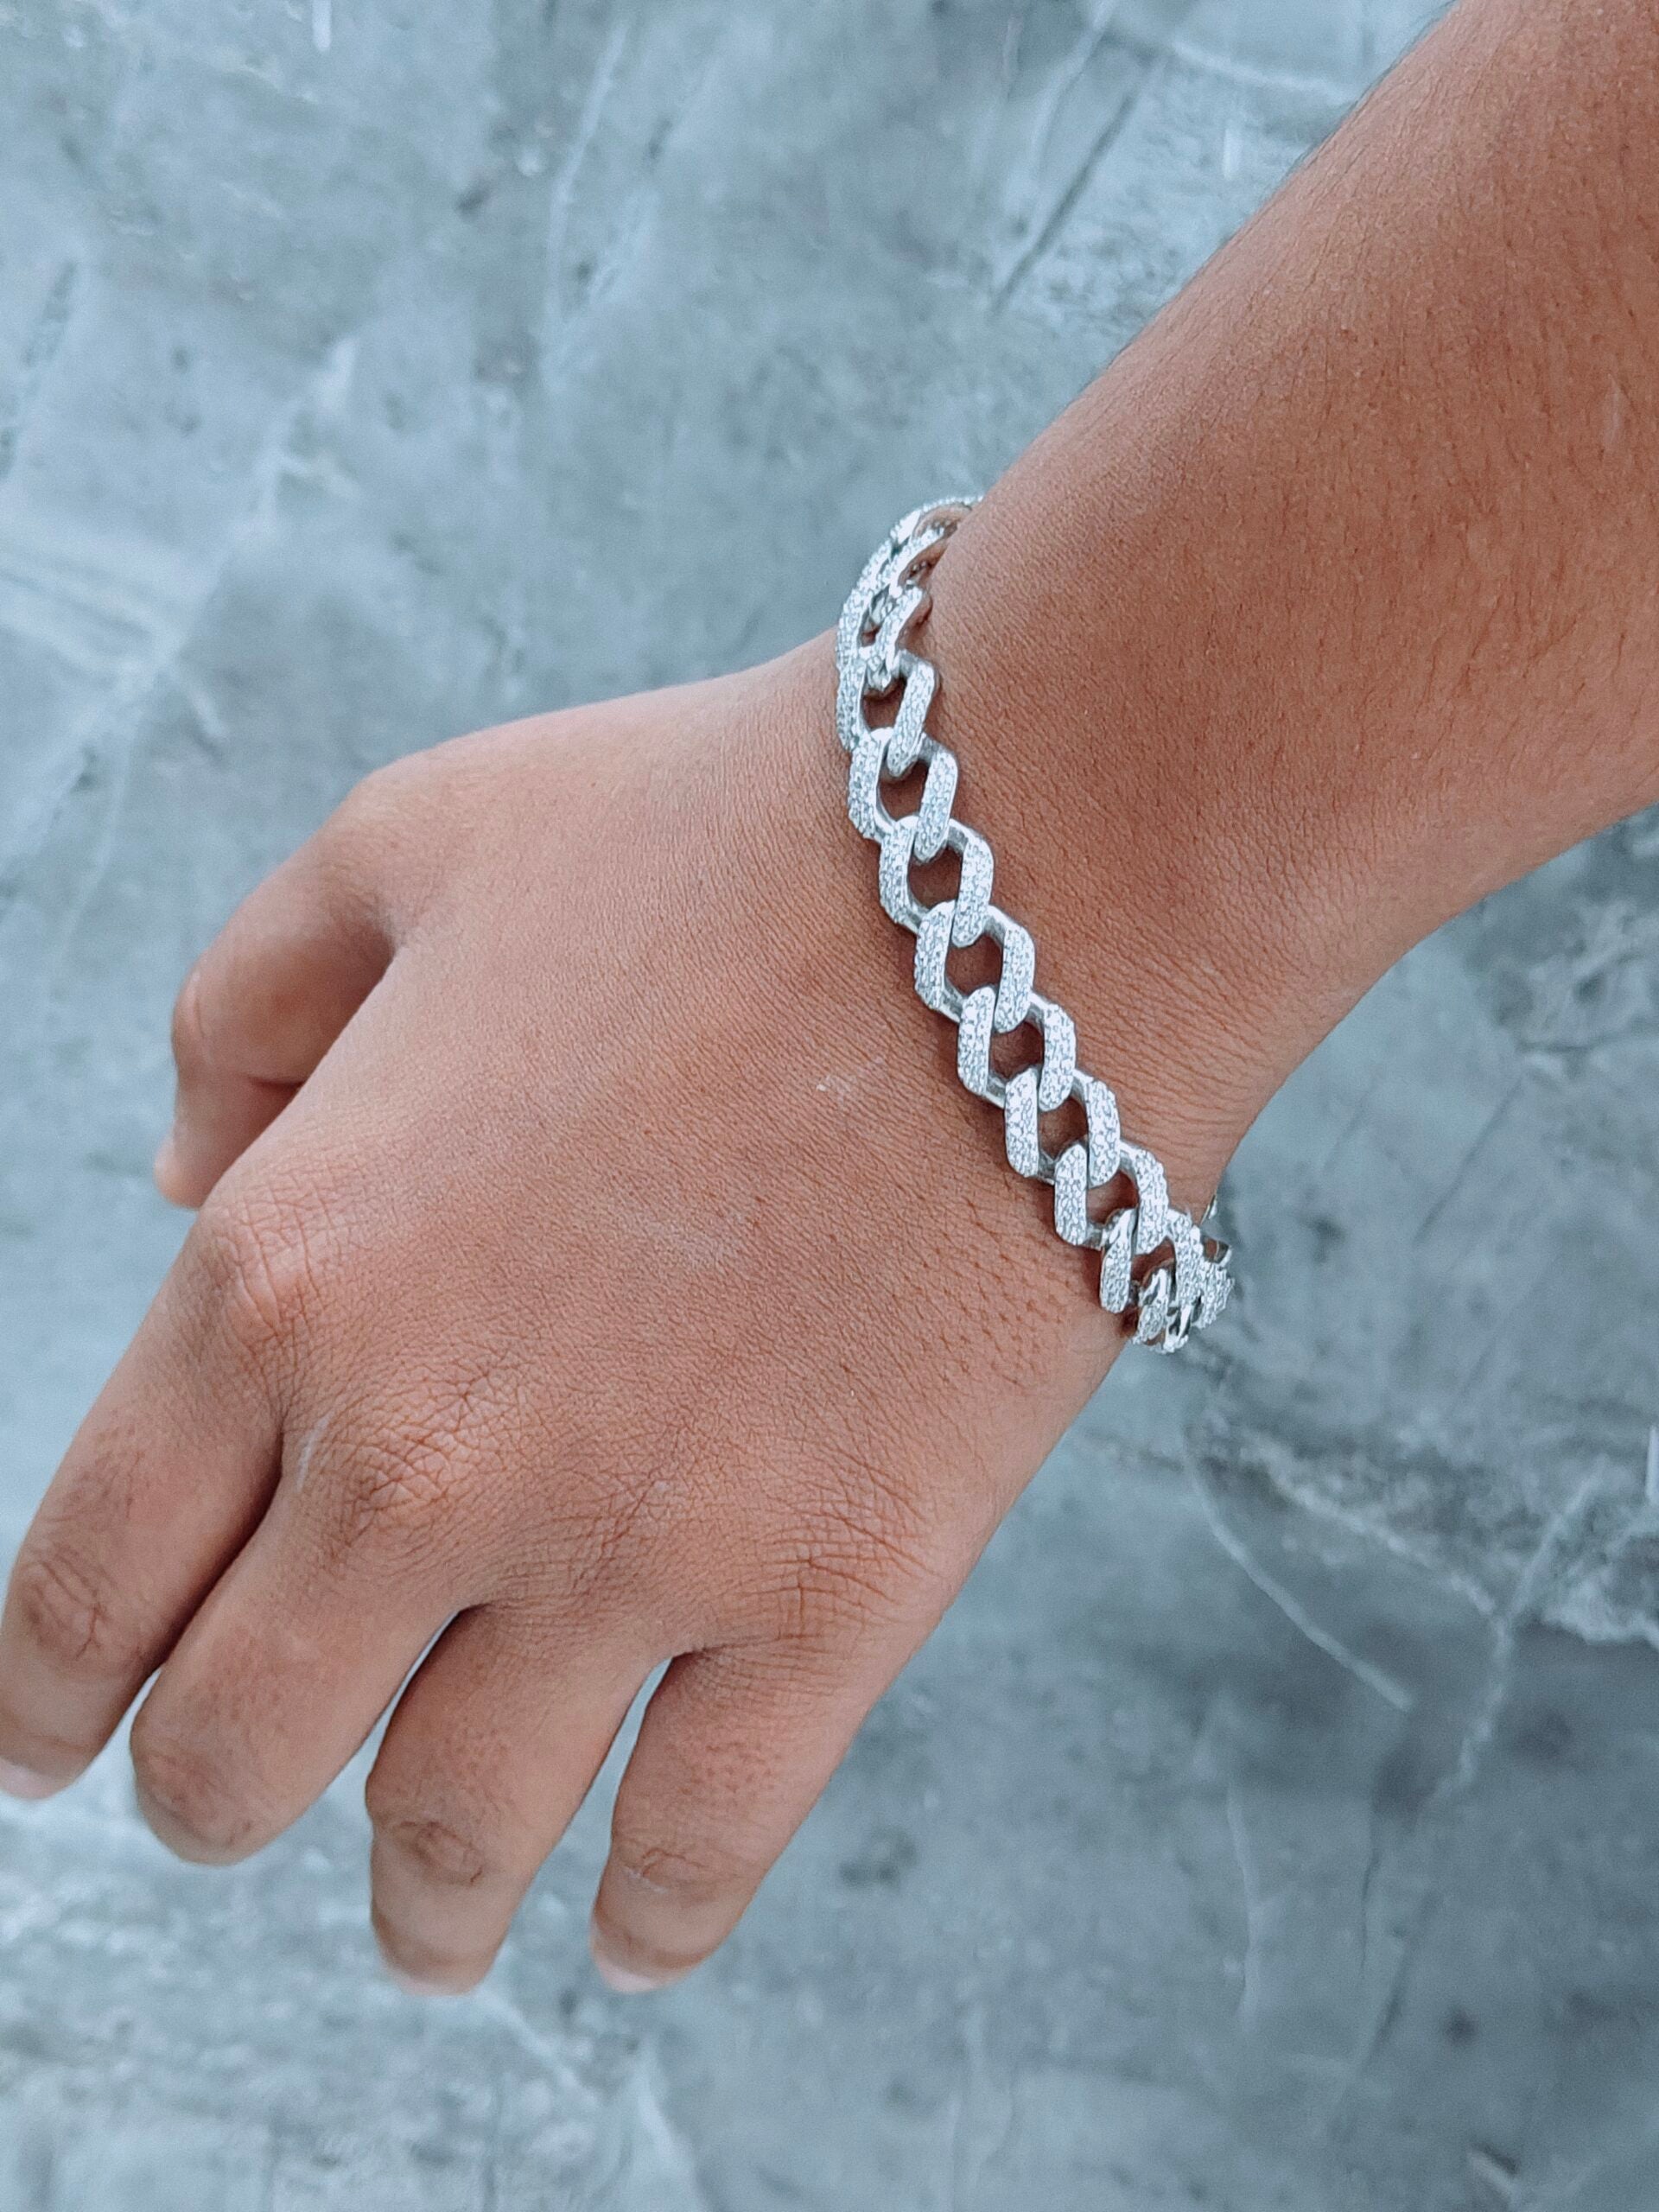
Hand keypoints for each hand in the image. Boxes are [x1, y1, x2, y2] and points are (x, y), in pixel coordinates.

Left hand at [0, 635, 1233, 1993]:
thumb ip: (238, 1017)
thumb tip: (178, 1180)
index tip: (49, 1753)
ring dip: (418, 1910)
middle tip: (246, 1806)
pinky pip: (699, 1843)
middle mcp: (420, 1455)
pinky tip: (626, 1928)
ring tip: (429, 1929)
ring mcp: (635, 1548)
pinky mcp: (835, 1595)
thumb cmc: (709, 835)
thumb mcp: (402, 847)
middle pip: (237, 1761)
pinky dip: (645, 1920)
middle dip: (213, 1804)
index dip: (40, 1704)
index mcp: (282, 1274)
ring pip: (451, 1842)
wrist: (1026, 870)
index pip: (84, 1586)